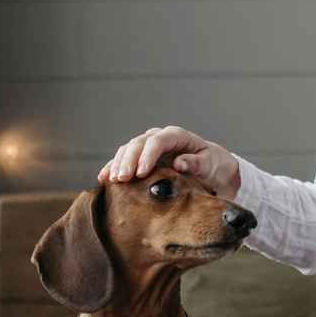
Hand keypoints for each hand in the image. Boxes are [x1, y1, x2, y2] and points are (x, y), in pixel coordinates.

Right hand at [96, 125, 236, 194]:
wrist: (211, 167)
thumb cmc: (212, 164)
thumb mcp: (209, 164)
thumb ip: (196, 163)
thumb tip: (179, 163)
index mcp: (177, 136)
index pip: (158, 141)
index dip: (147, 156)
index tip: (141, 173)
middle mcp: (159, 137)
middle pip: (138, 144)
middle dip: (129, 161)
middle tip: (123, 179)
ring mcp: (148, 146)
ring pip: (128, 149)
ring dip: (119, 164)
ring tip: (113, 180)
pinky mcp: (142, 157)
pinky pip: (124, 159)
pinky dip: (113, 167)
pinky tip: (103, 178)